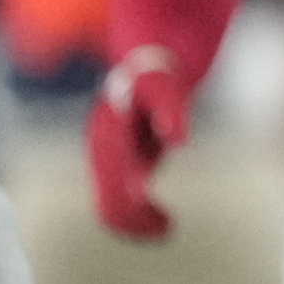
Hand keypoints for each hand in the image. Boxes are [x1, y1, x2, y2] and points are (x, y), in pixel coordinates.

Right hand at [88, 47, 194, 238]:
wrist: (152, 52)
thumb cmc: (160, 68)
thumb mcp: (168, 85)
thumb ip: (171, 109)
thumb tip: (179, 141)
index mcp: (108, 141)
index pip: (114, 194)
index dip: (136, 218)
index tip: (167, 228)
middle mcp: (105, 150)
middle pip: (109, 203)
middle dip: (136, 224)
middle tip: (168, 231)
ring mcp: (113, 153)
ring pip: (113, 201)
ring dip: (136, 220)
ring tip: (167, 228)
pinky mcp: (127, 154)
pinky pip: (124, 192)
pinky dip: (140, 208)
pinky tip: (163, 215)